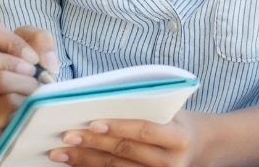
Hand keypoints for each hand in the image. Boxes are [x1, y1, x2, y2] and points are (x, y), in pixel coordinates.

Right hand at [0, 21, 58, 130]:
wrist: (28, 96)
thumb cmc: (26, 64)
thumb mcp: (35, 43)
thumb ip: (41, 40)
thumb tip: (46, 62)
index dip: (13, 42)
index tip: (32, 56)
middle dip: (12, 63)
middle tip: (31, 71)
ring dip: (26, 82)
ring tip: (34, 85)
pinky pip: (8, 103)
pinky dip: (25, 99)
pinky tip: (27, 100)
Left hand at [48, 110, 206, 166]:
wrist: (197, 146)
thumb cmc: (175, 120)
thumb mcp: (168, 109)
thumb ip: (142, 106)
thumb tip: (101, 99)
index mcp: (177, 137)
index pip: (143, 130)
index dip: (118, 127)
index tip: (91, 123)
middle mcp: (170, 163)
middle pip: (124, 153)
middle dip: (92, 145)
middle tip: (66, 136)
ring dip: (85, 161)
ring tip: (61, 153)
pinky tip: (75, 164)